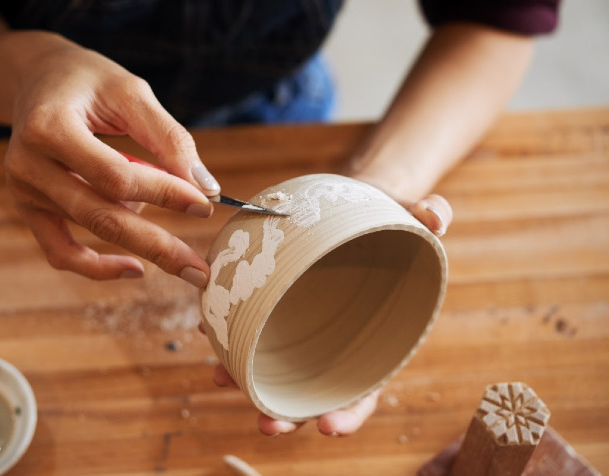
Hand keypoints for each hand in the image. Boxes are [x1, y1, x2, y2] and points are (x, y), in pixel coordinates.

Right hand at [3, 35, 220, 285]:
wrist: (38, 78)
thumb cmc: (90, 81)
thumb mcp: (132, 93)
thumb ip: (169, 138)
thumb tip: (208, 189)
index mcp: (49, 127)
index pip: (115, 176)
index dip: (164, 193)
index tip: (206, 205)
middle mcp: (28, 164)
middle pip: (101, 216)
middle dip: (157, 245)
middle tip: (200, 270)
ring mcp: (23, 191)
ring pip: (90, 231)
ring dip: (139, 239)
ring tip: (171, 235)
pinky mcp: (28, 208)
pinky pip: (60, 252)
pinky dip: (96, 267)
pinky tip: (134, 267)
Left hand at [202, 174, 450, 435]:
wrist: (352, 207)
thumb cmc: (385, 222)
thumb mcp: (409, 217)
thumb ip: (428, 217)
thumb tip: (438, 220)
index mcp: (373, 339)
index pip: (365, 388)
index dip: (349, 412)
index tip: (329, 427)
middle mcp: (334, 343)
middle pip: (312, 392)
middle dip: (288, 414)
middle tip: (267, 424)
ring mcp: (303, 328)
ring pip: (274, 366)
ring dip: (246, 379)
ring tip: (221, 377)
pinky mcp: (277, 306)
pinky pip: (252, 328)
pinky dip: (231, 334)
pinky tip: (208, 330)